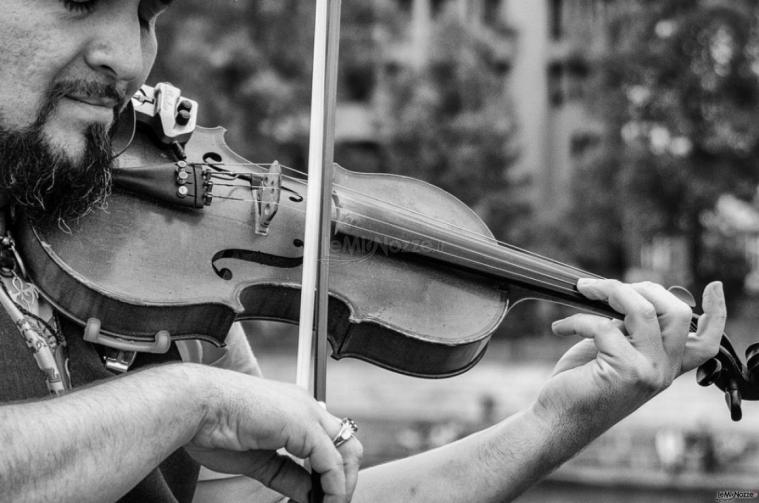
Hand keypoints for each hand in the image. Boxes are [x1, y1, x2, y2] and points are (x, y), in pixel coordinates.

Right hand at [185, 366, 362, 502]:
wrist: (195, 407)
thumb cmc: (213, 426)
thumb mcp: (260, 460)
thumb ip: (288, 475)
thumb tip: (310, 493)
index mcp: (295, 411)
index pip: (329, 443)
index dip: (331, 474)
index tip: (321, 498)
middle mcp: (306, 407)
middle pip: (348, 444)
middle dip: (345, 479)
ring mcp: (307, 412)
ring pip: (347, 451)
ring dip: (343, 485)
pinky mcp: (303, 423)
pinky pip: (331, 460)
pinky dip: (333, 486)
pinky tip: (325, 500)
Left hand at [532, 279, 724, 437]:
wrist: (558, 421)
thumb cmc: (579, 384)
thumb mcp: (611, 352)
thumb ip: (628, 329)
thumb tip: (626, 293)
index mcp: (666, 366)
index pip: (706, 342)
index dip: (716, 313)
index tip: (714, 287)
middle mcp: (664, 370)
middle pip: (677, 312)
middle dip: (640, 287)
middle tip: (603, 287)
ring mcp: (649, 371)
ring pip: (642, 310)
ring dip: (607, 290)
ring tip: (581, 290)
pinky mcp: (625, 370)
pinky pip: (603, 325)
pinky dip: (575, 320)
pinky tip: (559, 328)